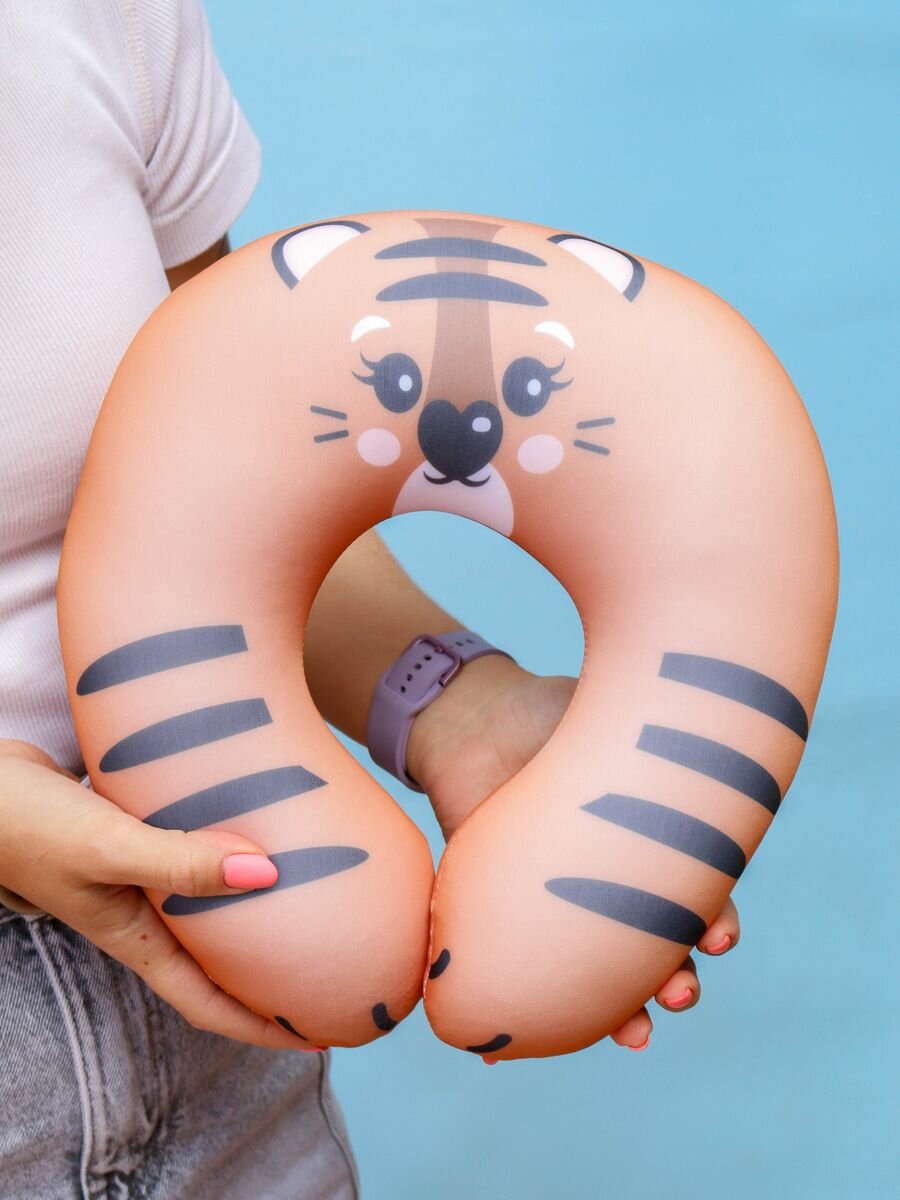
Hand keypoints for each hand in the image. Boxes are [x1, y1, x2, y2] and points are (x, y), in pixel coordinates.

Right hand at [0, 739, 320, 1052]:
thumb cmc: (28, 825)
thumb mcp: (109, 848)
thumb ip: (181, 862)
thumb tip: (267, 873)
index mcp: (136, 937)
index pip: (208, 1002)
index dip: (261, 1027)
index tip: (318, 1037)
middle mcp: (143, 914)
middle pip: (218, 961)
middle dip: (270, 976)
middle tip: (332, 972)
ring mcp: (138, 876)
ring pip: (211, 908)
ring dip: (257, 912)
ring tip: (315, 901)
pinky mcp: (138, 836)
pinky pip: (196, 856)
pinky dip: (230, 855)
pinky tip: (263, 827)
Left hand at [406, 657, 740, 1051]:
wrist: (481, 718)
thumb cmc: (562, 718)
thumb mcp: (615, 739)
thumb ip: (652, 770)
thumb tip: (712, 774)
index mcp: (656, 843)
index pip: (698, 901)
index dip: (714, 927)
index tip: (715, 941)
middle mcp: (619, 880)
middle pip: (661, 948)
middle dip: (677, 980)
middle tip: (680, 993)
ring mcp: (569, 901)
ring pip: (605, 970)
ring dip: (624, 1009)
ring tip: (636, 1033)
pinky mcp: (517, 913)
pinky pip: (529, 968)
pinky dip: (532, 1008)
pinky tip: (511, 1051)